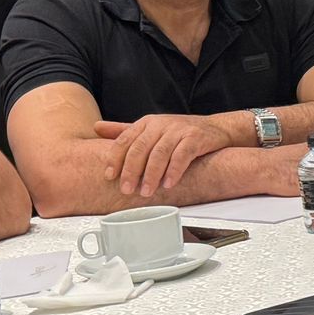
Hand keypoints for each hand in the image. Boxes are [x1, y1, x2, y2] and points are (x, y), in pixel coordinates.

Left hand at [96, 114, 233, 195]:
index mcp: (147, 123)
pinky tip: (168, 183)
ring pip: (160, 153)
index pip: (125, 140)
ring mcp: (179, 130)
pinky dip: (174, 171)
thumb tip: (96, 127)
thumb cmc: (181, 132)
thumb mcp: (151, 128)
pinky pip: (182, 155)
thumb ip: (125, 130)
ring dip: (151, 175)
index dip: (115, 158)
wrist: (217, 128)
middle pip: (140, 148)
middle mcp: (161, 124)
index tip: (109, 176)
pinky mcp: (196, 138)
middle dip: (131, 170)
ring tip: (146, 192)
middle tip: (126, 189)